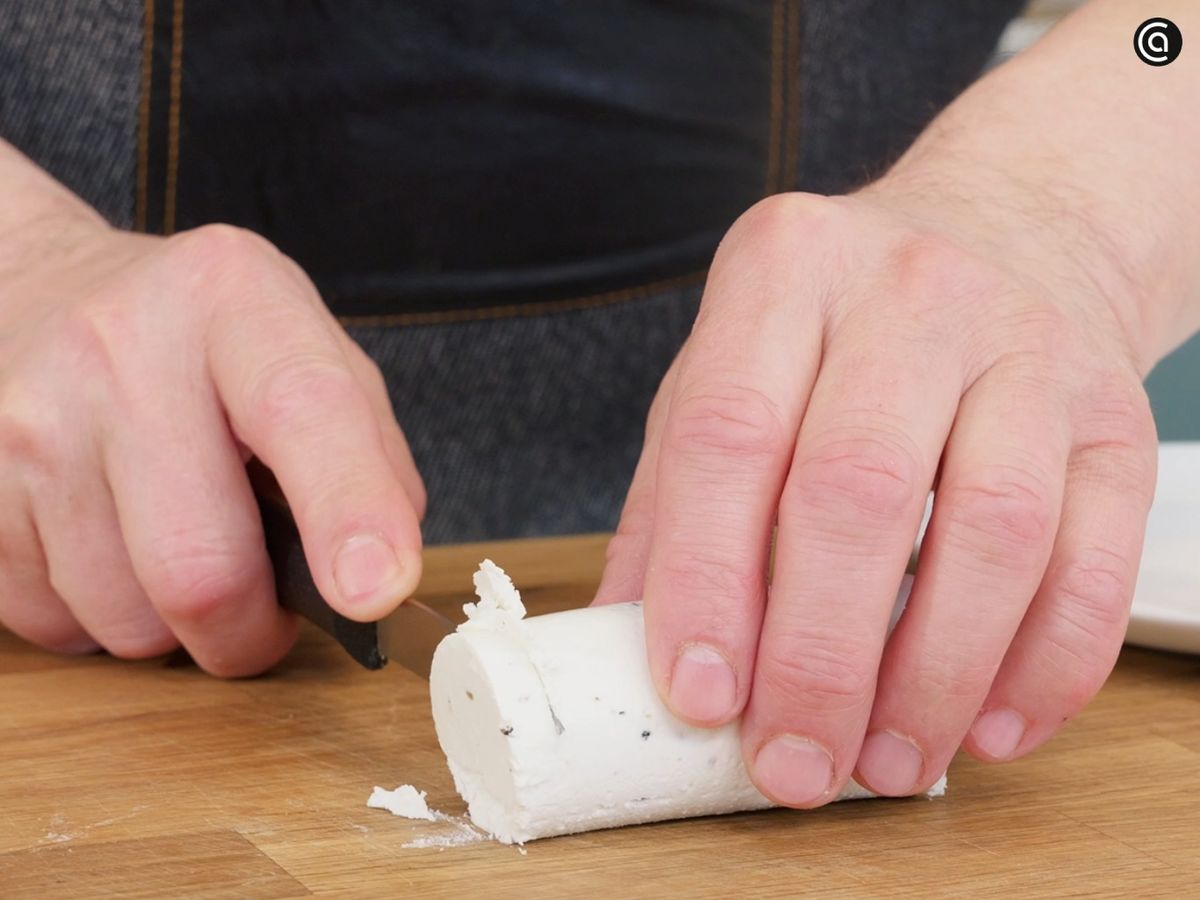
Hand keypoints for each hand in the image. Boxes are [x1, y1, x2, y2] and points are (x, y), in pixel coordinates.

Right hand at [0, 220, 424, 674]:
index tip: (373, 592)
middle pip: (201, 568)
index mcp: (234, 300)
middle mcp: (120, 350)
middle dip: (252, 631)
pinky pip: (53, 625)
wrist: (30, 293)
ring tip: (176, 546)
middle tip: (266, 612)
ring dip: (173, 625)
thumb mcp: (304, 351)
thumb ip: (367, 454)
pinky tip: (108, 543)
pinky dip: (100, 616)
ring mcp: (28, 421)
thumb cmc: (200, 345)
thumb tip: (377, 580)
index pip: (304, 411)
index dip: (348, 510)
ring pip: (126, 619)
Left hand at [596, 187, 1157, 804]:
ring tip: (887, 763)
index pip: (728, 434)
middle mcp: (909, 293)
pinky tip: (990, 726)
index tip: (700, 696)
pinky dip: (1045, 665)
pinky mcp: (1114, 417)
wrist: (1014, 231)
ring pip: (993, 528)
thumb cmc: (842, 326)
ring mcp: (1027, 348)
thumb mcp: (729, 369)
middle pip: (856, 489)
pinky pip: (1096, 558)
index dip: (707, 580)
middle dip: (819, 656)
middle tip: (792, 764)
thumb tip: (622, 642)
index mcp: (784, 272)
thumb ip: (672, 500)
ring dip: (934, 675)